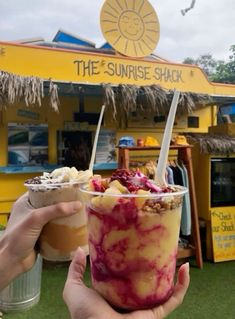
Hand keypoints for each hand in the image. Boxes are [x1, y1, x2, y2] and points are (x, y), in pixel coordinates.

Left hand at [0, 193, 81, 289]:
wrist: (12, 262)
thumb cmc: (18, 236)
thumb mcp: (36, 218)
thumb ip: (56, 210)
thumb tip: (78, 204)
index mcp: (25, 202)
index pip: (43, 190)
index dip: (56, 188)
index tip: (70, 188)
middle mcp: (31, 211)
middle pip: (50, 203)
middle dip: (64, 203)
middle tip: (78, 200)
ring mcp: (37, 223)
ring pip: (54, 216)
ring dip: (65, 215)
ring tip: (79, 212)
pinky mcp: (42, 234)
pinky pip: (55, 227)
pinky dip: (63, 226)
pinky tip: (74, 225)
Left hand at [63, 248, 189, 318]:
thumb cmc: (84, 313)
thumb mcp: (74, 288)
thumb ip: (75, 270)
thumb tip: (80, 250)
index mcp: (116, 294)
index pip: (129, 276)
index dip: (135, 262)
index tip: (140, 244)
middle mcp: (132, 301)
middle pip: (149, 282)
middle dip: (158, 267)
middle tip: (163, 248)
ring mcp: (146, 308)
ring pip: (165, 289)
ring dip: (175, 275)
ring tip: (178, 256)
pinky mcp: (156, 314)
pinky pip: (174, 299)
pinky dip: (183, 285)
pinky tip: (185, 269)